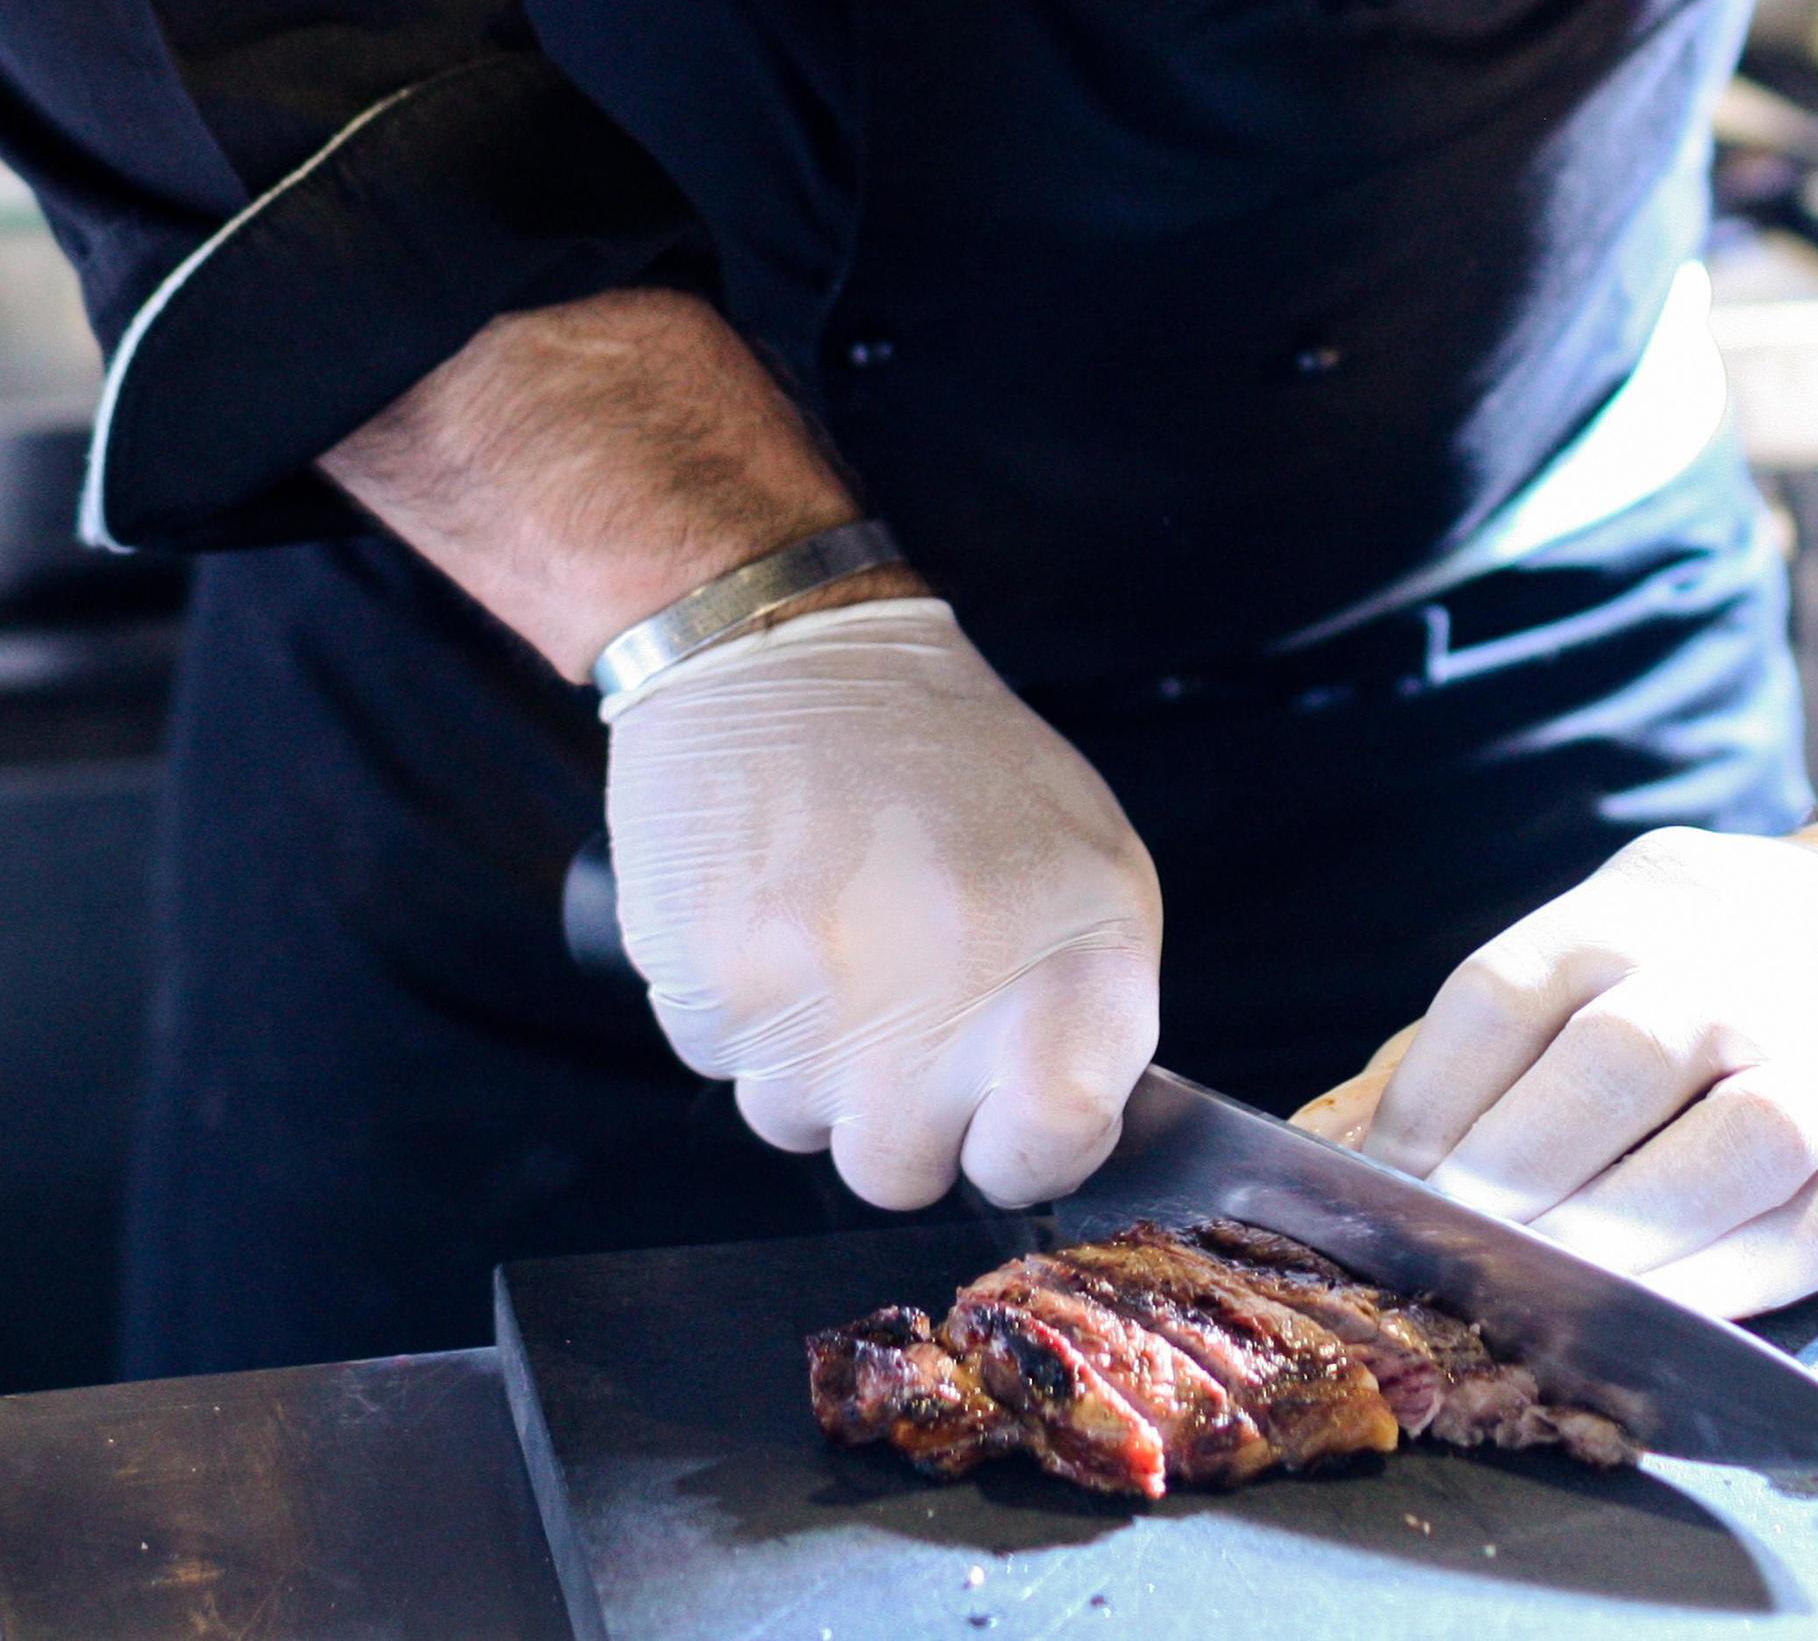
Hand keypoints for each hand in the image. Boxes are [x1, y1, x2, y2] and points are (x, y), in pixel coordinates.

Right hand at [604, 597, 1160, 1209]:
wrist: (787, 658)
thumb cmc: (951, 762)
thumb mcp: (1086, 863)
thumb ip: (1089, 1010)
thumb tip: (1064, 1131)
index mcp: (1073, 962)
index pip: (1051, 1150)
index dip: (1025, 1149)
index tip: (1010, 1113)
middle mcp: (952, 998)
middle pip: (903, 1173)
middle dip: (900, 1116)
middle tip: (904, 1008)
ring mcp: (824, 1004)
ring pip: (799, 1125)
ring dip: (813, 1062)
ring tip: (837, 939)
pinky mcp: (714, 988)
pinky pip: (721, 1066)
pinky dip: (742, 1014)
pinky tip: (773, 920)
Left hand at [1321, 797, 1817, 1316]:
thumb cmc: (1720, 961)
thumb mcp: (1607, 940)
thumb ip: (1477, 1044)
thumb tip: (1332, 1145)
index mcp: (1639, 905)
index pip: (1509, 990)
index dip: (1431, 1096)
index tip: (1379, 1181)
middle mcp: (1739, 968)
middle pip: (1613, 1064)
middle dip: (1513, 1174)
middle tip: (1442, 1252)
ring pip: (1731, 1143)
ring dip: (1618, 1236)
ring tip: (1532, 1294)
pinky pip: (1808, 1230)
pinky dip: (1722, 1286)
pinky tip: (1644, 1319)